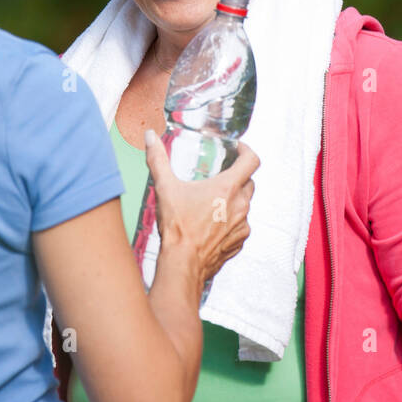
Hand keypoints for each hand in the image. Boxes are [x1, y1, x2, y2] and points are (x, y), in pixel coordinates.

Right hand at [144, 131, 257, 286]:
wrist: (182, 264)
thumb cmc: (177, 228)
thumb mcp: (165, 188)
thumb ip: (158, 159)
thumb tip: (150, 137)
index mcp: (227, 188)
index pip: (251, 161)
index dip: (247, 151)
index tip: (238, 150)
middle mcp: (240, 206)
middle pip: (249, 182)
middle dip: (237, 177)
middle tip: (221, 176)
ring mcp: (242, 226)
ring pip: (245, 205)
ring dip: (233, 201)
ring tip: (212, 203)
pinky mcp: (238, 242)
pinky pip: (240, 226)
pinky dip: (230, 222)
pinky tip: (212, 225)